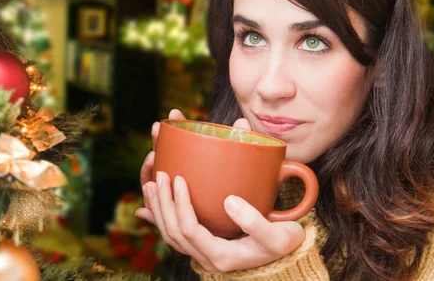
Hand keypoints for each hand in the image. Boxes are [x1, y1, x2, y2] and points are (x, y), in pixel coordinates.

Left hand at [136, 119, 304, 272]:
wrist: (286, 254)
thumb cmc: (284, 243)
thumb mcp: (277, 236)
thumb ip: (255, 222)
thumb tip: (229, 201)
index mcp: (221, 256)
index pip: (189, 230)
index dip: (180, 204)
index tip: (179, 179)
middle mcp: (206, 258)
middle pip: (173, 232)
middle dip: (163, 202)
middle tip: (161, 174)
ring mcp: (202, 253)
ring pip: (170, 234)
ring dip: (158, 209)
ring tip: (151, 184)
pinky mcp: (202, 245)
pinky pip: (175, 234)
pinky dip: (159, 219)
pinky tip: (146, 207)